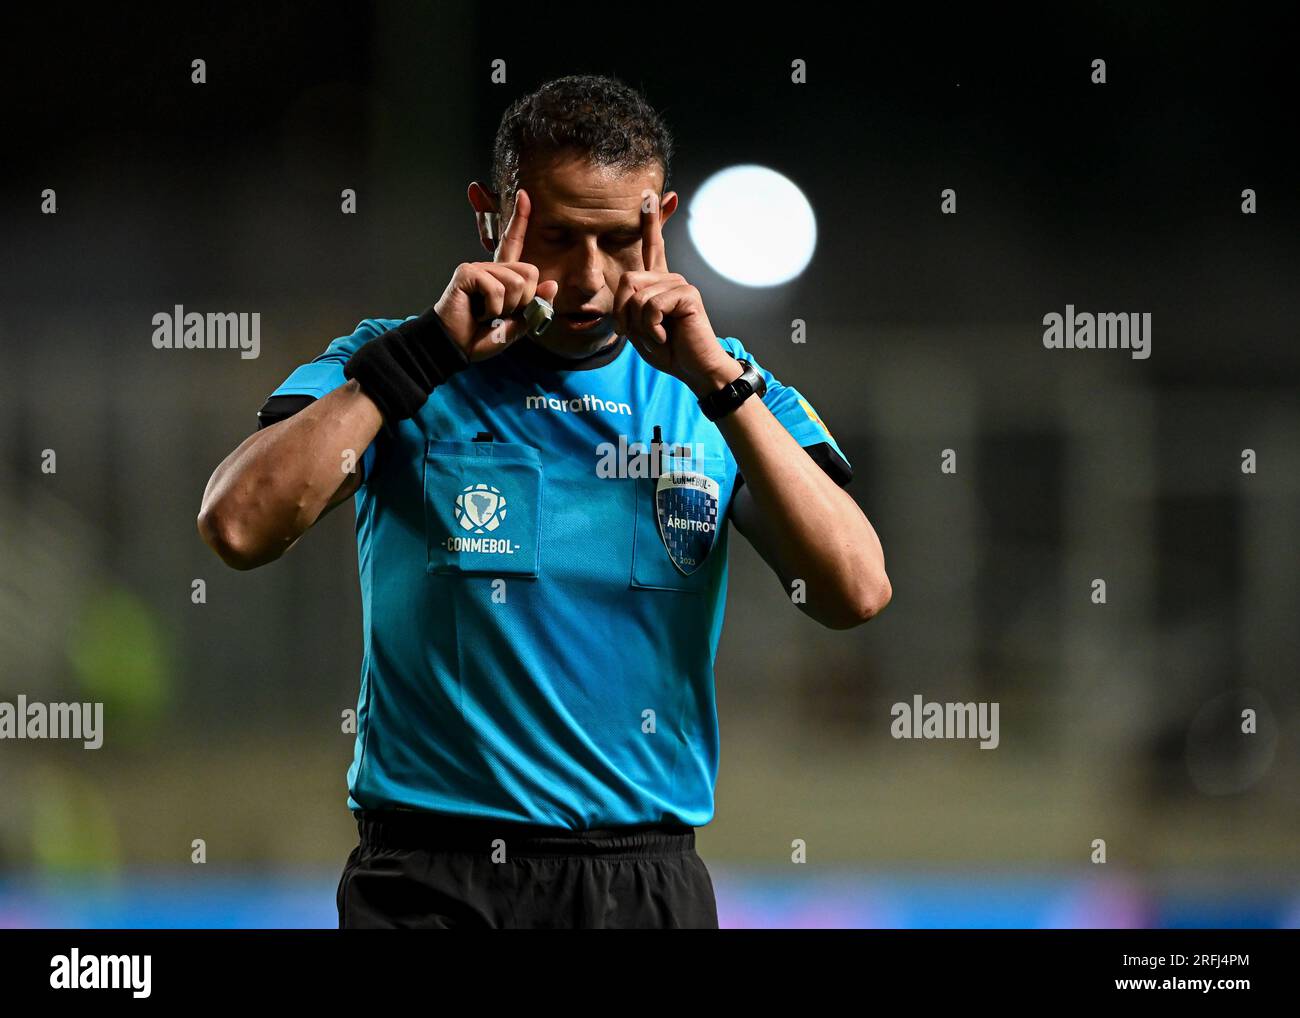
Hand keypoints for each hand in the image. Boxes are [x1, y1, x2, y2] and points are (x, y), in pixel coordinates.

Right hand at [432, 187, 559, 361]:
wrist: (456, 347)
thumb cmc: (482, 336)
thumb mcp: (518, 325)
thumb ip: (536, 306)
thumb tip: (551, 284)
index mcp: (502, 276)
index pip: (514, 243)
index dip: (520, 220)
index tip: (524, 194)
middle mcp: (491, 267)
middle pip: (530, 272)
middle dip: (523, 300)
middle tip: (500, 313)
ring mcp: (478, 267)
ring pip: (516, 282)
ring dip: (506, 307)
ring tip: (487, 314)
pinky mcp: (467, 273)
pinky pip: (497, 288)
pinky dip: (493, 309)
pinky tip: (479, 313)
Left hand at [612, 190, 740, 395]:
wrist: (693, 369)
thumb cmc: (667, 349)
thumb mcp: (637, 327)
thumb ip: (629, 304)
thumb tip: (629, 283)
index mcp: (658, 283)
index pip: (652, 247)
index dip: (651, 221)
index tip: (649, 195)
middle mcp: (670, 278)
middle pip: (627, 280)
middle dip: (624, 313)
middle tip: (640, 334)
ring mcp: (680, 284)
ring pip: (638, 297)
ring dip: (640, 326)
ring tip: (658, 336)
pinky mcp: (687, 294)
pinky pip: (652, 306)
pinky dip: (652, 329)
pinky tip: (666, 336)